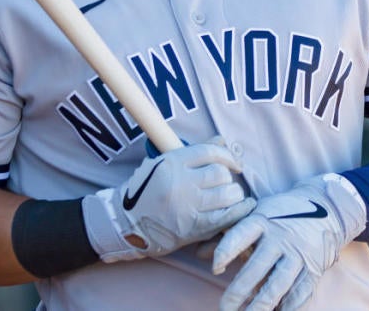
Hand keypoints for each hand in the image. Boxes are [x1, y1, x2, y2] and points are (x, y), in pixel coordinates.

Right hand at [84, 138, 254, 262]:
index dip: (228, 155)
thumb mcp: (162, 164)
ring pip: (227, 195)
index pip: (209, 152)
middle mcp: (181, 183)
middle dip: (228, 177)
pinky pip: (226, 217)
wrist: (125, 222)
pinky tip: (243, 207)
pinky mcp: (194, 228)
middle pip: (220, 173)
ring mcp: (188, 206)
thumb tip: (221, 141)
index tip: (234, 163)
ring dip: (234, 194)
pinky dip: (239, 211)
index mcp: (172, 163)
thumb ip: (194, 152)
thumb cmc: (145, 190)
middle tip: (225, 183)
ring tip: (230, 196)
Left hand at [212, 174, 365, 310]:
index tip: (215, 268)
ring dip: (261, 304)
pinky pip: (300, 292)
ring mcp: (298, 254)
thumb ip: (228, 235)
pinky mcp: (313, 268)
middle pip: (257, 267)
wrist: (326, 208)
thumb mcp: (256, 215)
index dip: (226, 251)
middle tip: (224, 308)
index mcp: (263, 221)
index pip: (241, 235)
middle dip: (239, 291)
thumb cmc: (281, 214)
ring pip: (278, 284)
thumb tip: (199, 254)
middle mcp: (280, 238)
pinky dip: (288, 306)